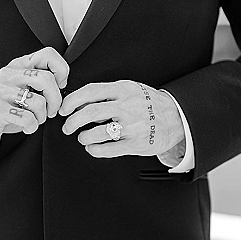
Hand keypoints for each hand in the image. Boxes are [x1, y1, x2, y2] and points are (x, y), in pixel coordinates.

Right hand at [0, 47, 68, 146]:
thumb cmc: (5, 105)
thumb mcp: (21, 87)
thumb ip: (39, 80)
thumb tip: (63, 83)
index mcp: (18, 65)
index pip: (48, 54)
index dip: (61, 70)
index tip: (60, 85)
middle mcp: (9, 74)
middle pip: (47, 79)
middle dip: (56, 100)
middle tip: (52, 111)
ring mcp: (0, 90)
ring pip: (39, 102)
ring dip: (42, 117)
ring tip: (35, 119)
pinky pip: (27, 118)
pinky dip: (32, 127)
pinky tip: (26, 126)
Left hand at [59, 80, 184, 158]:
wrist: (177, 117)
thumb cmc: (148, 103)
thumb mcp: (129, 89)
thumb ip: (106, 93)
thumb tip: (77, 101)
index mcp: (123, 90)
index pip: (91, 91)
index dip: (72, 101)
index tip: (63, 109)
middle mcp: (127, 107)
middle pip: (90, 112)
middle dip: (72, 122)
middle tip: (67, 127)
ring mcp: (132, 126)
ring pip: (97, 133)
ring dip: (84, 137)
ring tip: (83, 137)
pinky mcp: (136, 144)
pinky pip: (109, 150)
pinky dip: (95, 150)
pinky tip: (92, 147)